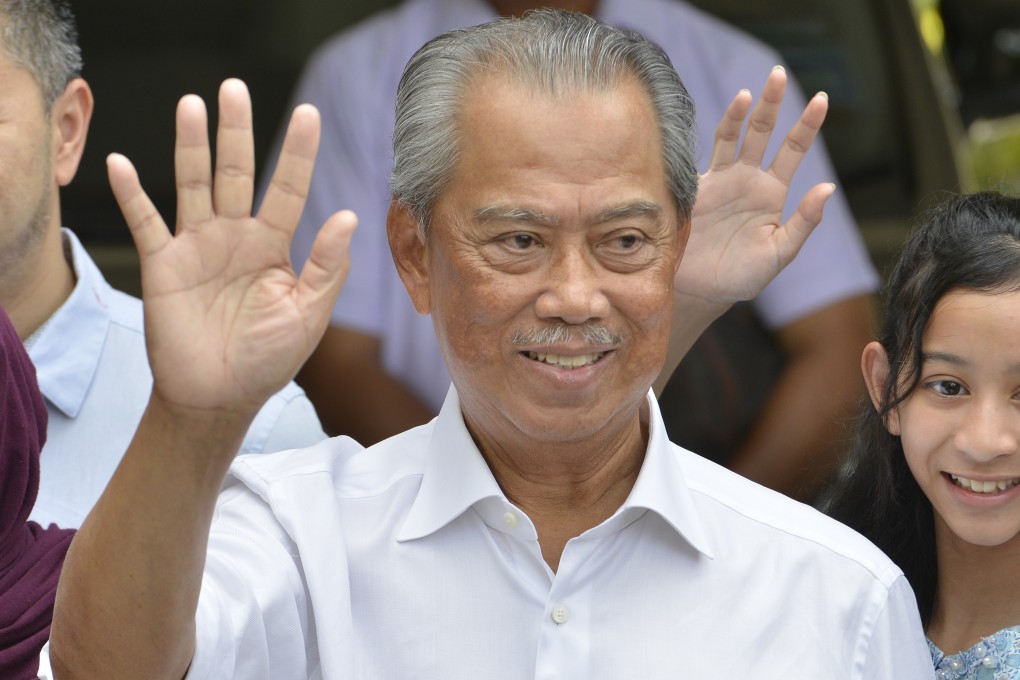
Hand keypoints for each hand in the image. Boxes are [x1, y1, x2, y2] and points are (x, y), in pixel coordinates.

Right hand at [106, 79, 356, 416]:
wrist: (219, 398)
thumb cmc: (268, 360)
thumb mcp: (308, 315)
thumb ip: (326, 267)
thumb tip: (349, 216)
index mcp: (274, 246)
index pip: (288, 188)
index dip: (298, 153)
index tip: (310, 114)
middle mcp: (235, 237)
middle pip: (235, 172)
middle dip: (236, 132)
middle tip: (235, 88)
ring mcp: (197, 246)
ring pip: (192, 185)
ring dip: (190, 147)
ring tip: (192, 105)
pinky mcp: (162, 265)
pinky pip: (145, 223)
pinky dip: (132, 195)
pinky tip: (122, 164)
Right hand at [676, 66, 833, 306]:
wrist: (697, 291)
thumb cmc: (741, 277)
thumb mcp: (779, 253)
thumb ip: (803, 223)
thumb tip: (828, 188)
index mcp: (771, 193)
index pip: (793, 150)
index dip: (807, 125)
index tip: (823, 100)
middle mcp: (747, 180)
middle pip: (763, 133)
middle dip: (772, 104)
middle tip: (779, 74)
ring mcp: (720, 181)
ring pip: (732, 137)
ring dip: (741, 113)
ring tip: (750, 91)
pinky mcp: (694, 189)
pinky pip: (702, 157)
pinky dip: (713, 135)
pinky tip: (728, 114)